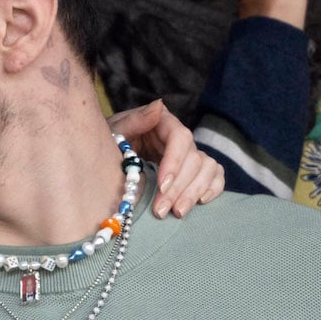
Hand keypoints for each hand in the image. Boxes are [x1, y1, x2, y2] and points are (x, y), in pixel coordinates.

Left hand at [108, 100, 222, 218]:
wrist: (105, 159)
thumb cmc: (109, 143)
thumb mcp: (114, 131)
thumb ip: (135, 120)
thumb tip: (158, 106)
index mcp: (162, 124)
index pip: (180, 138)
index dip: (175, 162)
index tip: (161, 185)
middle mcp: (180, 138)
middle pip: (194, 159)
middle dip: (179, 187)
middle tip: (161, 210)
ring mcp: (189, 154)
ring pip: (207, 169)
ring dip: (194, 192)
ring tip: (177, 213)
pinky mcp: (194, 171)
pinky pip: (215, 176)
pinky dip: (213, 188)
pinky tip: (201, 202)